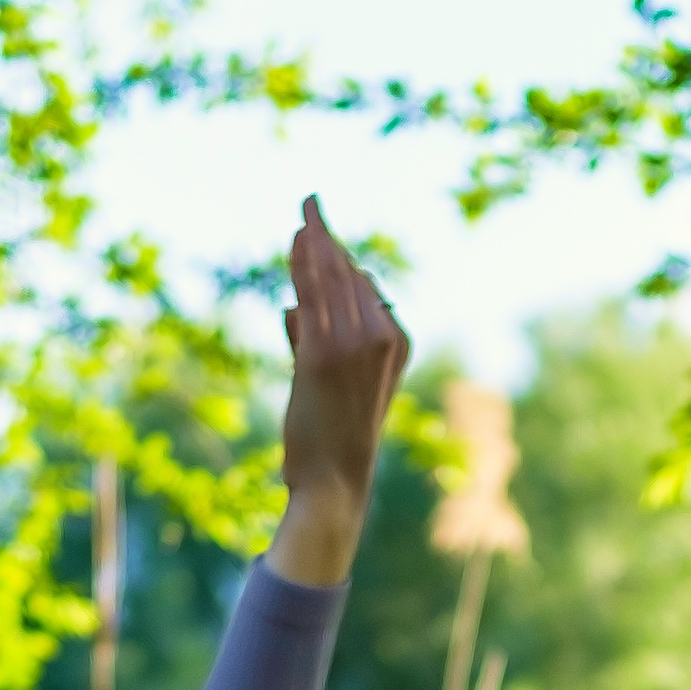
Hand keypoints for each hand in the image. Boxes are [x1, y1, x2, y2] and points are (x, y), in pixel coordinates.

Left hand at [269, 201, 407, 584]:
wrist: (336, 482)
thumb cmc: (333, 440)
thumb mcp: (334, 385)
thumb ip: (318, 344)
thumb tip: (292, 308)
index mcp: (398, 344)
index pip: (365, 286)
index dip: (338, 258)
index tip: (317, 236)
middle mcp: (383, 337)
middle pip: (350, 273)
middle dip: (328, 239)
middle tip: (310, 207)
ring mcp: (355, 342)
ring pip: (332, 276)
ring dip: (315, 240)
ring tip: (304, 212)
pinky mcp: (324, 351)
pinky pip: (313, 292)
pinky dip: (304, 261)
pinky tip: (298, 236)